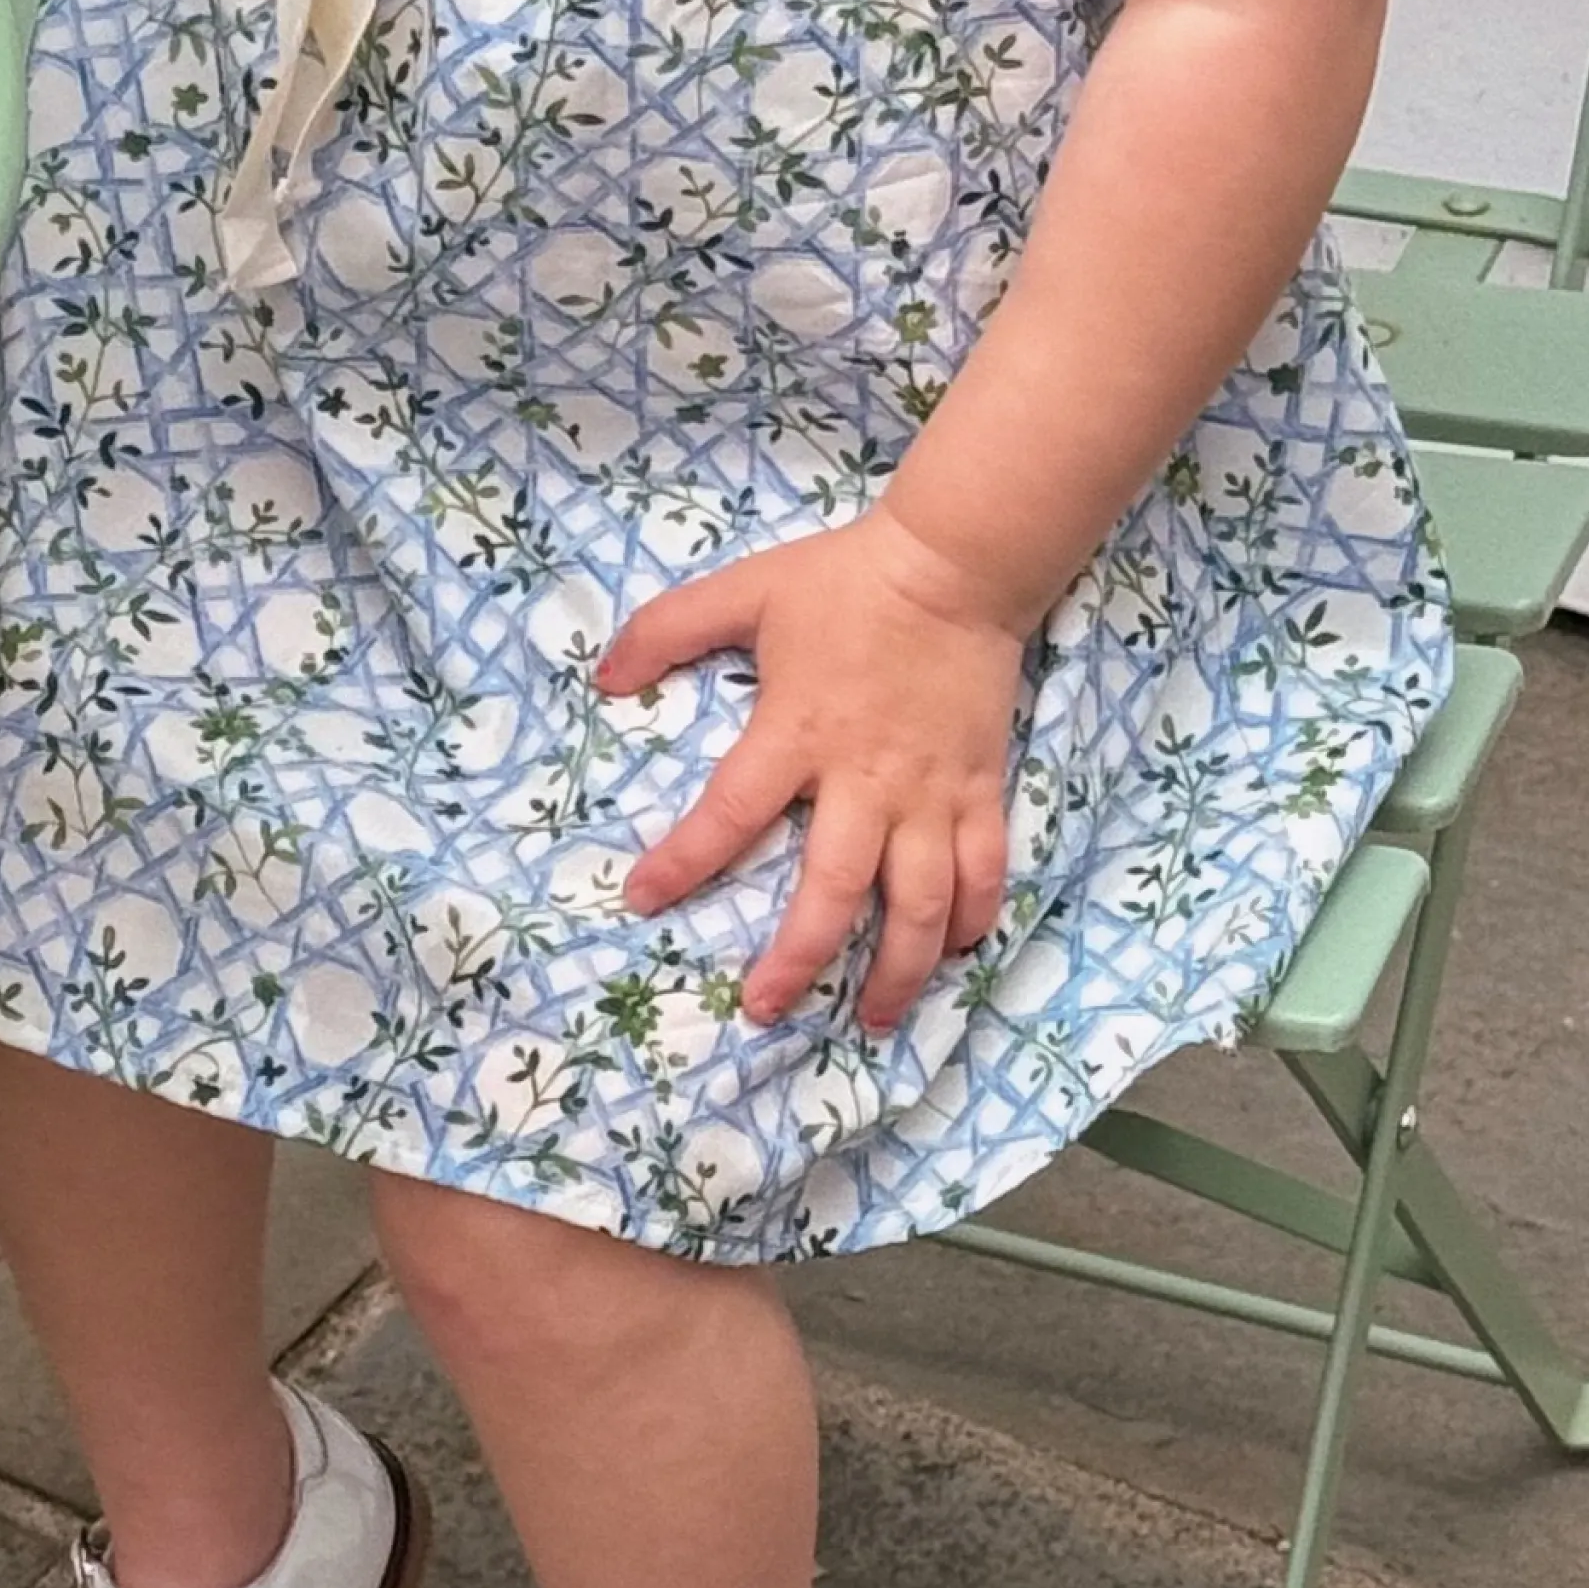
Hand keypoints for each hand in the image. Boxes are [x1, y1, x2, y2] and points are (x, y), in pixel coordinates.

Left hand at [602, 514, 1027, 1032]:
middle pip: (835, 889)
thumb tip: (603, 678)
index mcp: (798, 734)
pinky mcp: (981, 789)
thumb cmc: (843, 584)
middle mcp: (866, 780)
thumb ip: (667, 631)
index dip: (685, 862)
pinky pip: (985, 870)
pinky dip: (972, 919)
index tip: (643, 900)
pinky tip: (953, 954)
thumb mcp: (743, 592)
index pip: (730, 813)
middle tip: (762, 1008)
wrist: (954, 567)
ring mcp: (930, 792)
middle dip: (799, 958)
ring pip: (922, 902)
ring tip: (874, 1020)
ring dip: (899, 969)